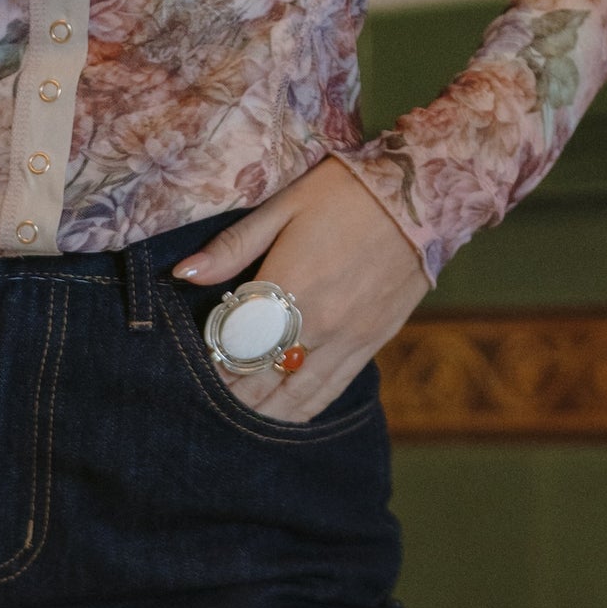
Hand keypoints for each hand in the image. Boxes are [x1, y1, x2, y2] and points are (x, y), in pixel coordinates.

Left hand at [172, 156, 431, 420]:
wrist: (423, 194)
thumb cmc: (345, 192)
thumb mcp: (282, 205)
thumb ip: (232, 246)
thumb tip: (184, 274)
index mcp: (288, 287)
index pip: (236, 345)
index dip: (213, 359)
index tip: (200, 360)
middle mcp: (318, 323)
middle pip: (261, 378)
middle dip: (232, 391)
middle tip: (210, 395)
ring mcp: (348, 339)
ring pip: (295, 396)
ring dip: (263, 410)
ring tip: (239, 415)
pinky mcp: (373, 343)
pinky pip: (331, 391)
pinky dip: (301, 408)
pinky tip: (282, 415)